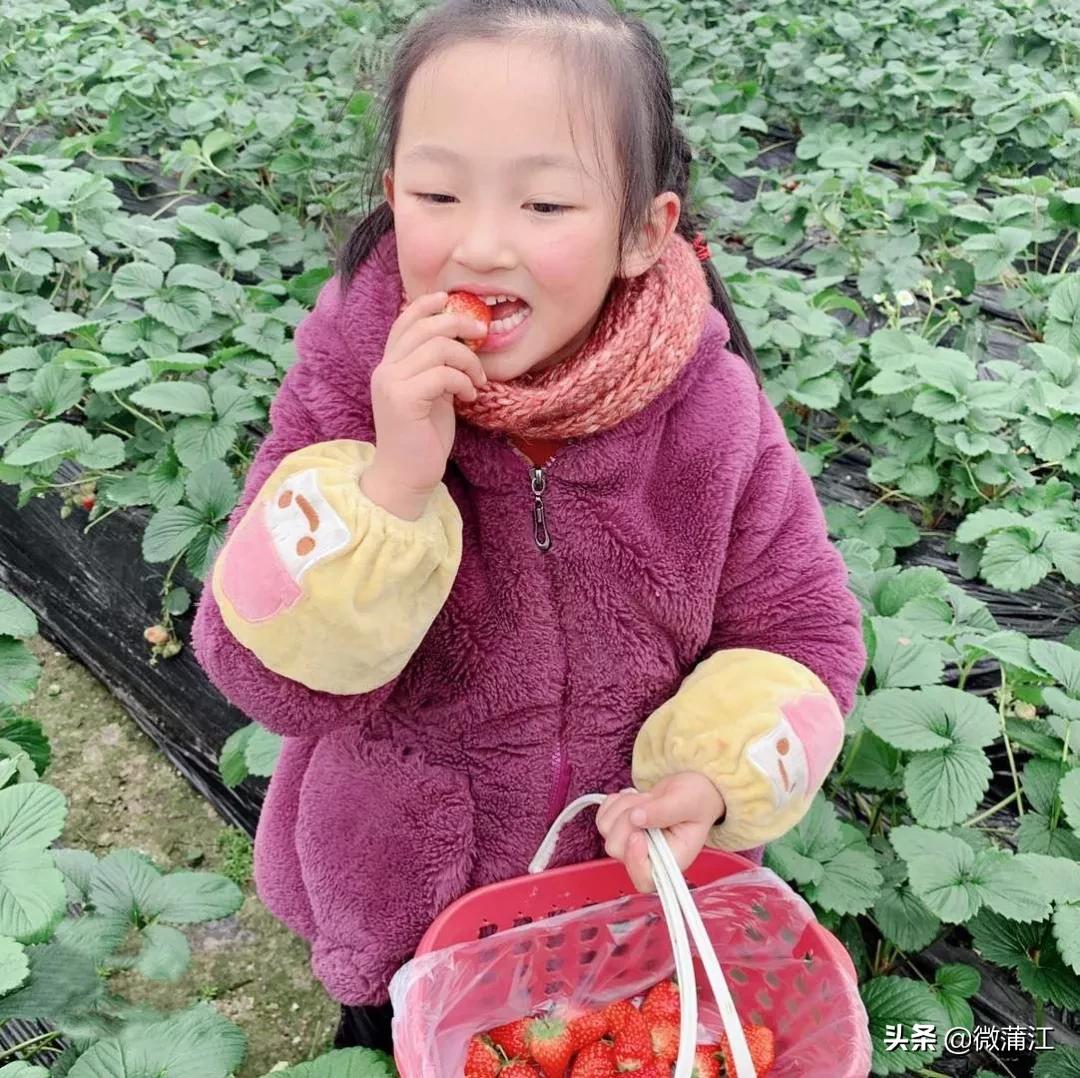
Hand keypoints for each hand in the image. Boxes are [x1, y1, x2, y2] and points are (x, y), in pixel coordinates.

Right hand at [361, 291, 488, 519]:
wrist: (407, 477)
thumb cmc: (423, 438)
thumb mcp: (432, 395)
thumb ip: (436, 368)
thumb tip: (460, 341)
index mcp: (389, 366)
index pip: (404, 322)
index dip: (427, 305)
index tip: (451, 300)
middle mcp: (385, 370)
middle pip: (424, 327)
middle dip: (459, 324)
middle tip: (482, 336)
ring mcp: (391, 383)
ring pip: (438, 347)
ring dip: (468, 360)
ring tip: (477, 381)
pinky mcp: (404, 400)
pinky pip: (443, 374)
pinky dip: (464, 382)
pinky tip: (469, 398)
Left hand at [595, 771, 725, 893]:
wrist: (690, 790)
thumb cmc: (696, 800)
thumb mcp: (687, 802)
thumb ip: (664, 811)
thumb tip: (636, 817)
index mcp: (671, 861)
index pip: (644, 879)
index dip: (634, 860)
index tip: (637, 835)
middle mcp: (647, 858)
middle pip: (617, 848)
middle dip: (627, 818)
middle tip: (649, 803)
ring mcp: (630, 845)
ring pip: (606, 829)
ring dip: (623, 806)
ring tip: (646, 799)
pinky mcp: (618, 829)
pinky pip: (602, 817)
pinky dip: (614, 803)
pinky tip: (634, 798)